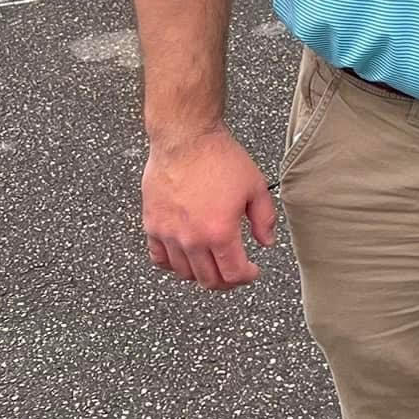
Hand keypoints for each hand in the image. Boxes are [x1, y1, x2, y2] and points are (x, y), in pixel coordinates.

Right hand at [142, 123, 276, 289]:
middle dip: (226, 281)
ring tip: (212, 263)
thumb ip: (264, 219)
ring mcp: (168, 234)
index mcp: (220, 233)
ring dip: (201, 274)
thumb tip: (266, 242)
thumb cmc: (220, 158)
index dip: (246, 277)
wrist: (186, 138)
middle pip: (208, 280)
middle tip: (235, 271)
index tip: (252, 271)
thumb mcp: (255, 186)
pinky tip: (185, 256)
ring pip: (183, 273)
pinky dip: (173, 264)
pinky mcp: (152, 224)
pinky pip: (159, 258)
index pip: (233, 275)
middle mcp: (191, 239)